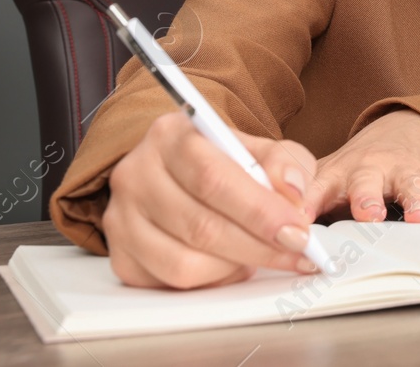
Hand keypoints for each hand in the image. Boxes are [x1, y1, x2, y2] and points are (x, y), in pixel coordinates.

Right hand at [101, 112, 320, 289]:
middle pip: (200, 226)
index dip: (260, 211)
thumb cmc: (226, 161)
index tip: (298, 230)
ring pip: (183, 263)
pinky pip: (169, 283)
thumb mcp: (262, 149)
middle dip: (259, 246)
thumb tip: (293, 193)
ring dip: (234, 265)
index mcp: (171, 136)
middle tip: (296, 252)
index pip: (213, 178)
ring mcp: (121, 218)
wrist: (181, 172)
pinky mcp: (120, 255)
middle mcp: (137, 174)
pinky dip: (211, 280)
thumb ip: (286, 164)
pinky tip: (230, 262)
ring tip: (261, 253)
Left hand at [303, 110, 419, 223]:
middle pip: (366, 181)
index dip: (304, 204)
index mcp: (337, 174)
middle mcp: (370, 170)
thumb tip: (269, 233)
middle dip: (367, 198)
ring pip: (410, 184)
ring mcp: (402, 171)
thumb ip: (300, 203)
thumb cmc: (353, 168)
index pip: (314, 188)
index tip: (297, 223)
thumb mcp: (322, 178)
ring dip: (415, 201)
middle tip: (369, 214)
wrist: (399, 131)